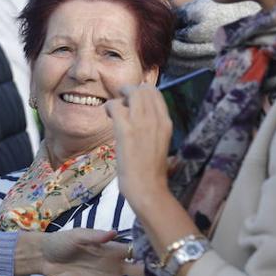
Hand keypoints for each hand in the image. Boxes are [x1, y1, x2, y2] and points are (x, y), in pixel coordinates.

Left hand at [38, 227, 145, 275]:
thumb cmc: (61, 241)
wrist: (44, 257)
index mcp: (113, 251)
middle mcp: (116, 266)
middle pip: (141, 275)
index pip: (138, 255)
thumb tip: (114, 232)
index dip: (153, 259)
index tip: (171, 266)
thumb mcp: (77, 236)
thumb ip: (95, 236)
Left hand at [105, 84, 172, 210]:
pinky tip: (108, 116)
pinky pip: (115, 106)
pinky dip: (109, 107)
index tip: (133, 99)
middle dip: (130, 91)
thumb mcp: (162, 144)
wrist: (147, 186)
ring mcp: (141, 122)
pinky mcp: (126, 129)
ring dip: (120, 97)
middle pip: (144, 89)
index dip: (142, 92)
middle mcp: (156, 118)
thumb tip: (144, 120)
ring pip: (131, 93)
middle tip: (121, 100)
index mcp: (167, 122)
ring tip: (115, 109)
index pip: (156, 94)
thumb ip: (155, 129)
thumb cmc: (152, 170)